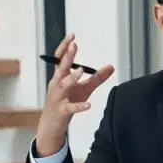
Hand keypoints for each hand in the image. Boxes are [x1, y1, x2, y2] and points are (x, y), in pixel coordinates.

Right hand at [35, 34, 114, 155]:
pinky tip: (88, 104)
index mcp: (60, 78)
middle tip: (73, 46)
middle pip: (61, 69)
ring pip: (62, 86)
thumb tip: (111, 67)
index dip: (65, 47)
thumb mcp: (84, 89)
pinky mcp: (61, 111)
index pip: (60, 59)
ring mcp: (57, 98)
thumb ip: (97, 78)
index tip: (72, 37)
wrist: (51, 125)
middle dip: (66, 57)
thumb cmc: (65, 104)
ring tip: (80, 71)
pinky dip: (78, 106)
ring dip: (70, 78)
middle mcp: (56, 85)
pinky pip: (69, 108)